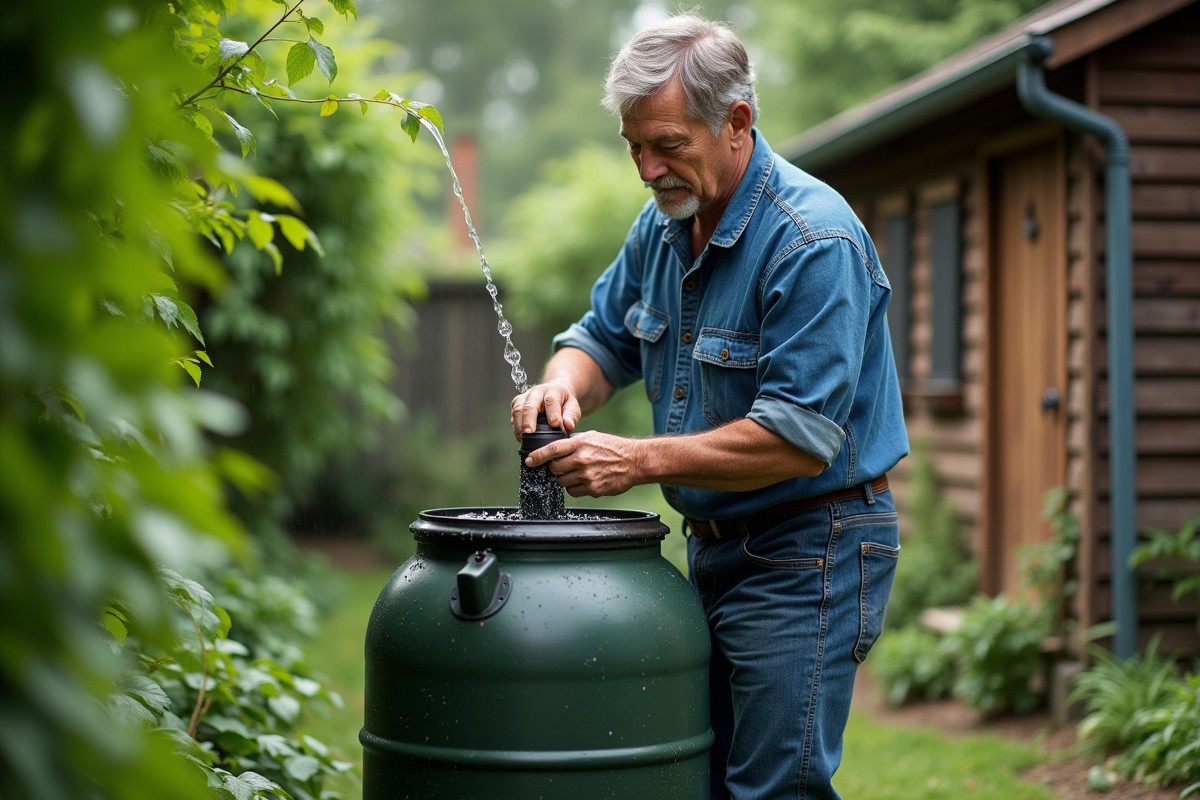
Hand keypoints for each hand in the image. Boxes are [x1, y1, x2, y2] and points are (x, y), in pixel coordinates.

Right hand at [511, 381, 581, 440]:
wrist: (554, 394)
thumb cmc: (564, 403)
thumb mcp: (573, 407)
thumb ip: (571, 416)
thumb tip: (568, 425)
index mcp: (553, 391)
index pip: (551, 401)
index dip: (552, 413)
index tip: (554, 425)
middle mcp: (536, 392)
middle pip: (530, 405)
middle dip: (529, 420)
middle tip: (529, 433)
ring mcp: (525, 397)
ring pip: (518, 409)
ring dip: (519, 425)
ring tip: (523, 439)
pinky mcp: (517, 404)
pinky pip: (514, 415)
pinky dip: (516, 427)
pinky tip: (520, 438)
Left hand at [523, 431, 644, 496]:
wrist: (635, 461)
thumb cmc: (614, 448)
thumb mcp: (593, 437)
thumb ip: (574, 442)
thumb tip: (556, 448)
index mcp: (580, 443)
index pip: (552, 449)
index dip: (537, 456)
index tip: (529, 461)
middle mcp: (582, 459)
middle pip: (554, 468)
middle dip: (555, 468)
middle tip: (563, 466)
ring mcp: (587, 475)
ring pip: (562, 482)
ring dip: (565, 479)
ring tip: (578, 473)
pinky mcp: (593, 488)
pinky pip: (573, 492)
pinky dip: (575, 488)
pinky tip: (585, 481)